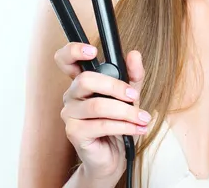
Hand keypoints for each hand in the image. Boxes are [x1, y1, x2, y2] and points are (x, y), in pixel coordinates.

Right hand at [55, 43, 146, 181]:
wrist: (114, 156)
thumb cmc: (119, 123)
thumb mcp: (130, 95)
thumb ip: (133, 75)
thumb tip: (134, 54)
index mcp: (82, 81)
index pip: (65, 60)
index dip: (73, 51)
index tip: (92, 51)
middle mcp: (71, 95)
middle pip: (86, 80)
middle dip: (115, 87)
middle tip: (134, 96)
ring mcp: (69, 114)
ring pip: (97, 105)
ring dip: (126, 112)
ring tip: (143, 118)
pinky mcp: (74, 132)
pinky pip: (100, 125)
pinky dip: (124, 126)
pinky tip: (137, 128)